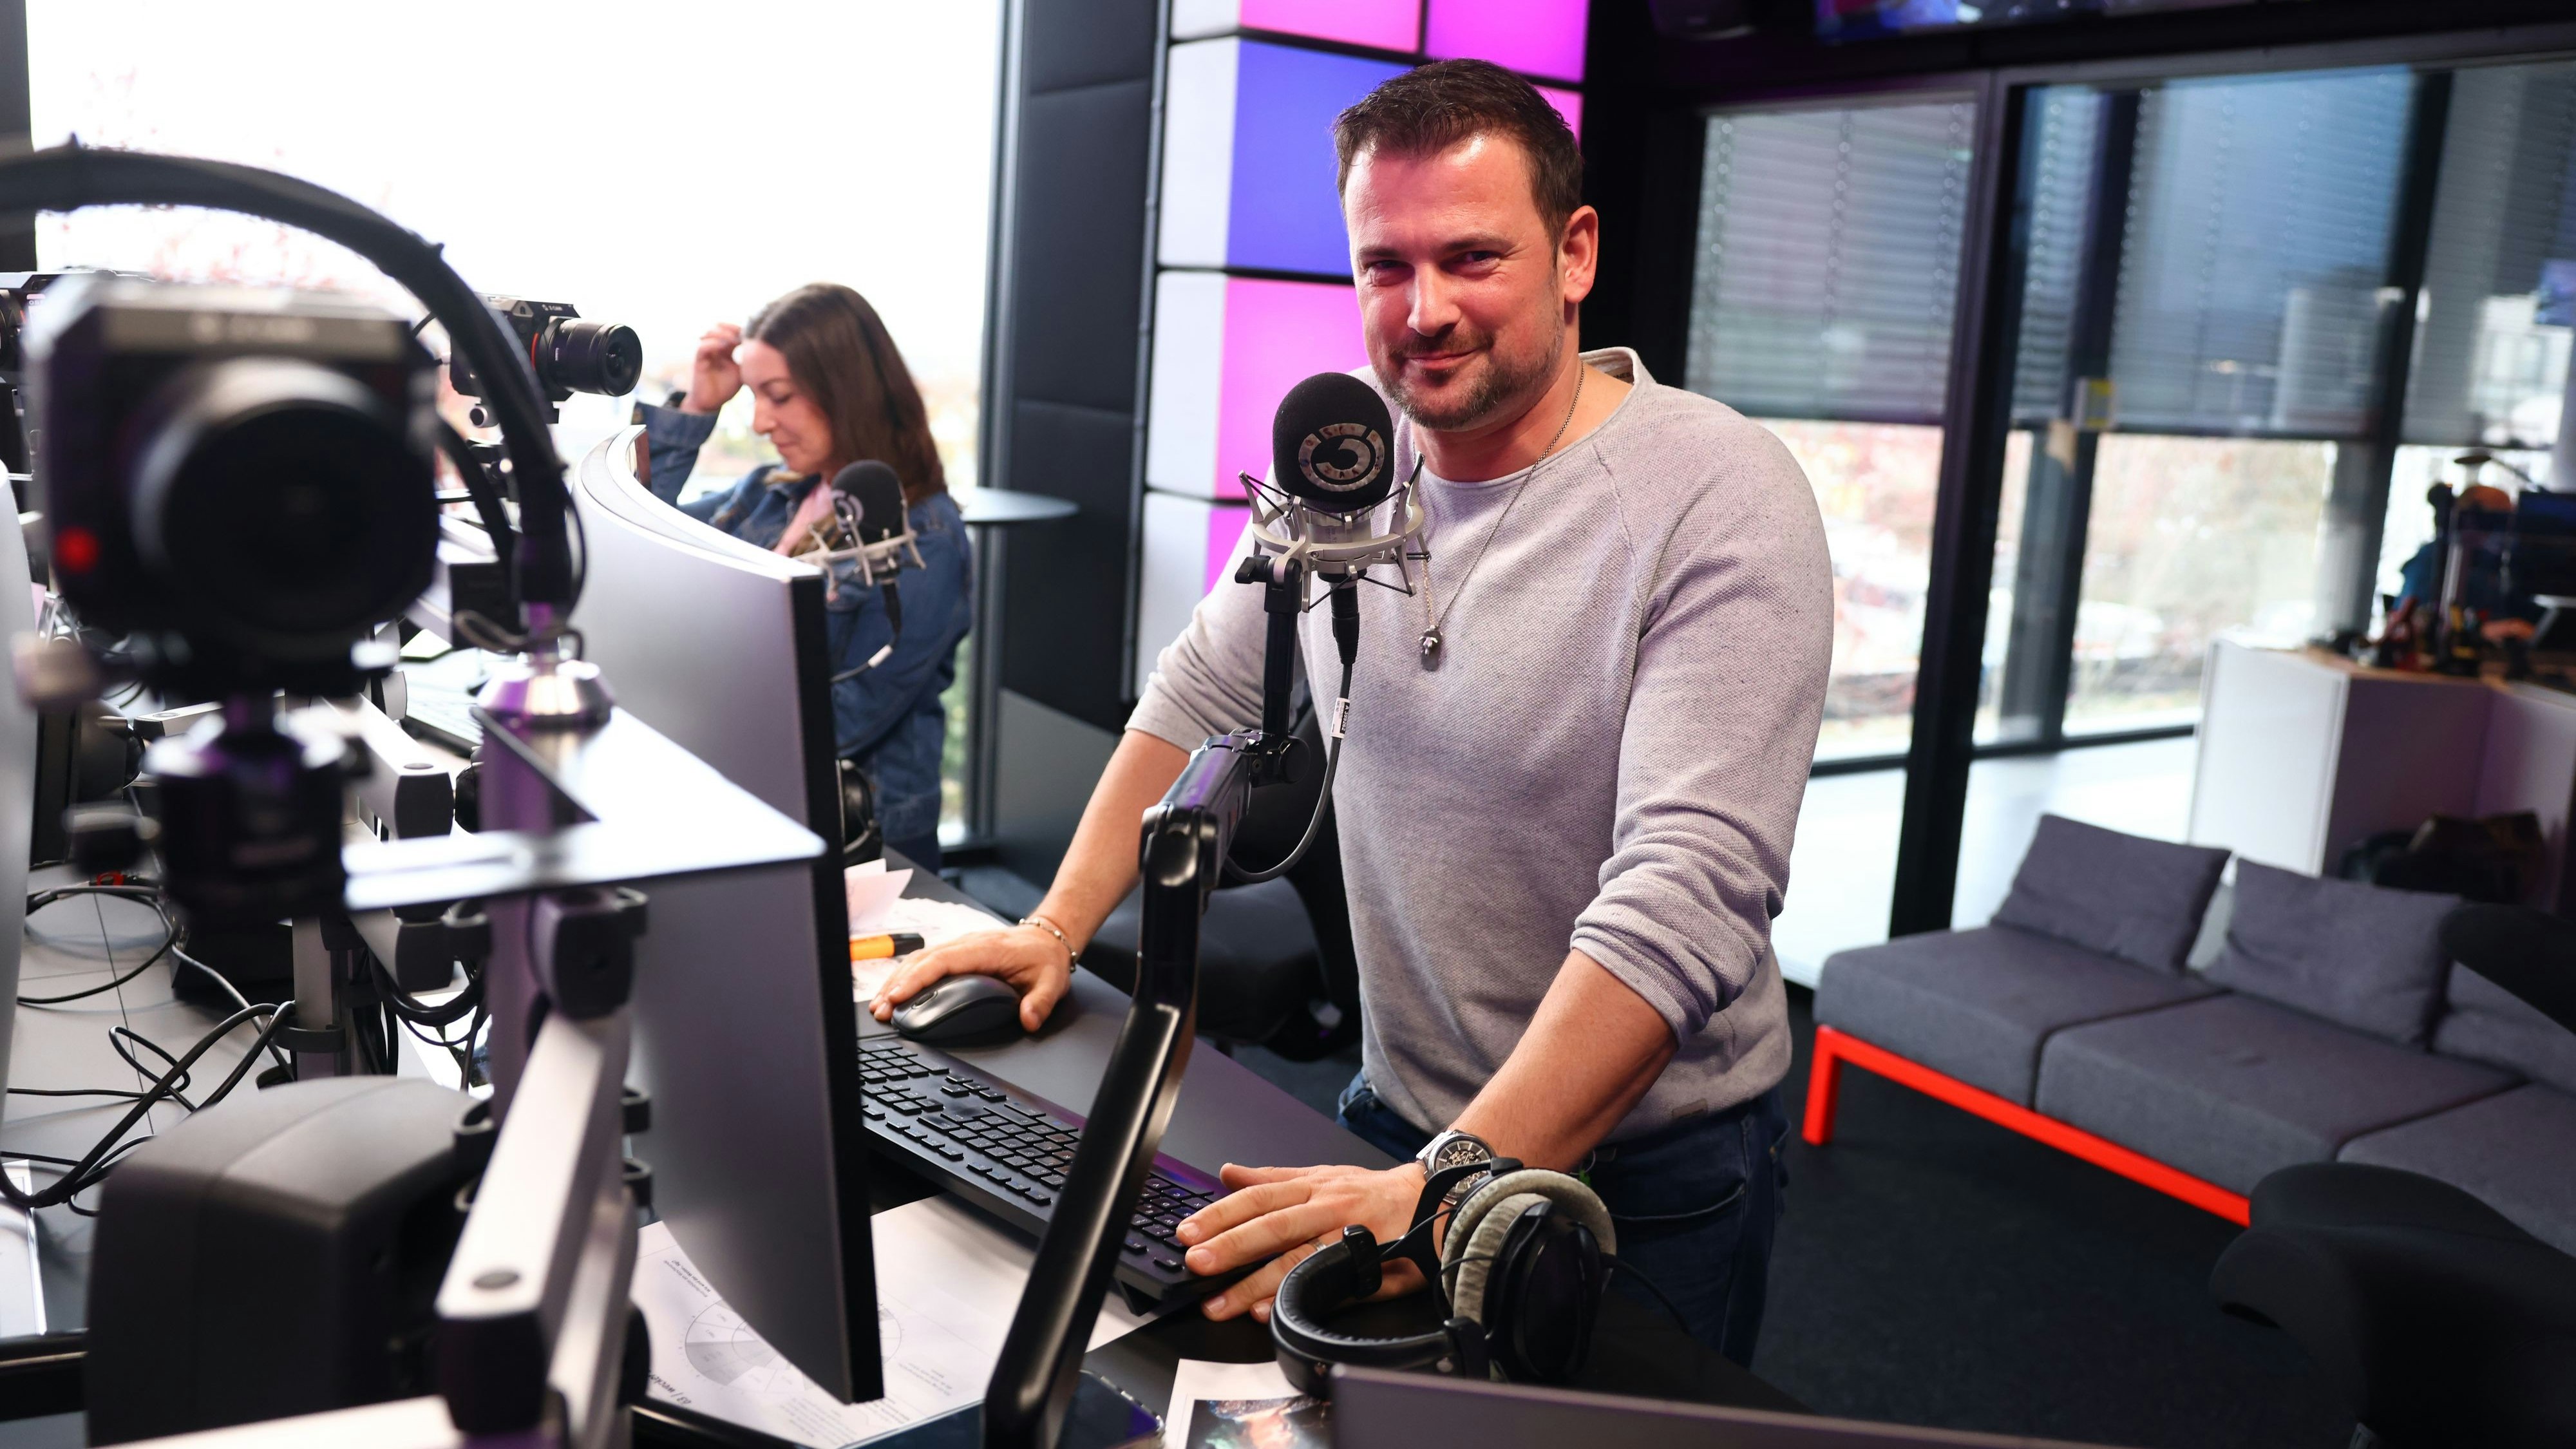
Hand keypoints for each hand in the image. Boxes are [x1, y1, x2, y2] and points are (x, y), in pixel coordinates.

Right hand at [682, 323, 743, 412]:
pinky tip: (724, 346)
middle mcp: (714, 348)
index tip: (751, 332)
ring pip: (709, 333)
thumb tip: (766, 356)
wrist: (711, 403)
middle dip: (730, 327)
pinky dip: (712, 344)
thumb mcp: (742, 373)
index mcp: (724, 349)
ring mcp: (706, 353)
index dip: (739, 329)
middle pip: (718, 327)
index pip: (730, 331)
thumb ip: (748, 363)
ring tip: (734, 338)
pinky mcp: (698, 361)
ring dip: (722, 333)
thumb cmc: (725, 388)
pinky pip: (702, 347)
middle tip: (741, 333)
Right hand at [868, 925, 1071, 1032]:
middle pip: (922, 960)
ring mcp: (958, 947)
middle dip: (897, 984)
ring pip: (919, 960)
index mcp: (985, 949)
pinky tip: (893, 993)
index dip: (917, 978)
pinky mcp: (954, 954)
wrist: (1047, 939)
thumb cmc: (1045, 959)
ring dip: (896, 981)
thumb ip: (1041, 1002)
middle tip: (881, 1009)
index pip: (943, 961)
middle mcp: (966, 944)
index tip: (899, 996)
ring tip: (879, 1005)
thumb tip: (1028, 1020)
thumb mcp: (1053, 981)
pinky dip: (905, 977)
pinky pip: (924, 962)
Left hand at [1175, 1161, 1430, 1321]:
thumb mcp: (1322, 1174)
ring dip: (1255, 1284)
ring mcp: (1347, 1237)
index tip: (1188, 1232)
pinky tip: (1273, 1311)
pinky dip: (1300, 1297)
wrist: (1434, 1201)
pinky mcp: (1367, 1266)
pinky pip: (1329, 1284)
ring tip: (1222, 1304)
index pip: (1258, 1198)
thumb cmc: (1372, 1193)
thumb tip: (1228, 1173)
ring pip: (1297, 1259)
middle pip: (1272, 1226)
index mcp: (1311, 1186)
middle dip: (1231, 1246)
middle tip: (1195, 1264)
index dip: (1221, 1214)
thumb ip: (1273, 1177)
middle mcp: (1327, 1208)